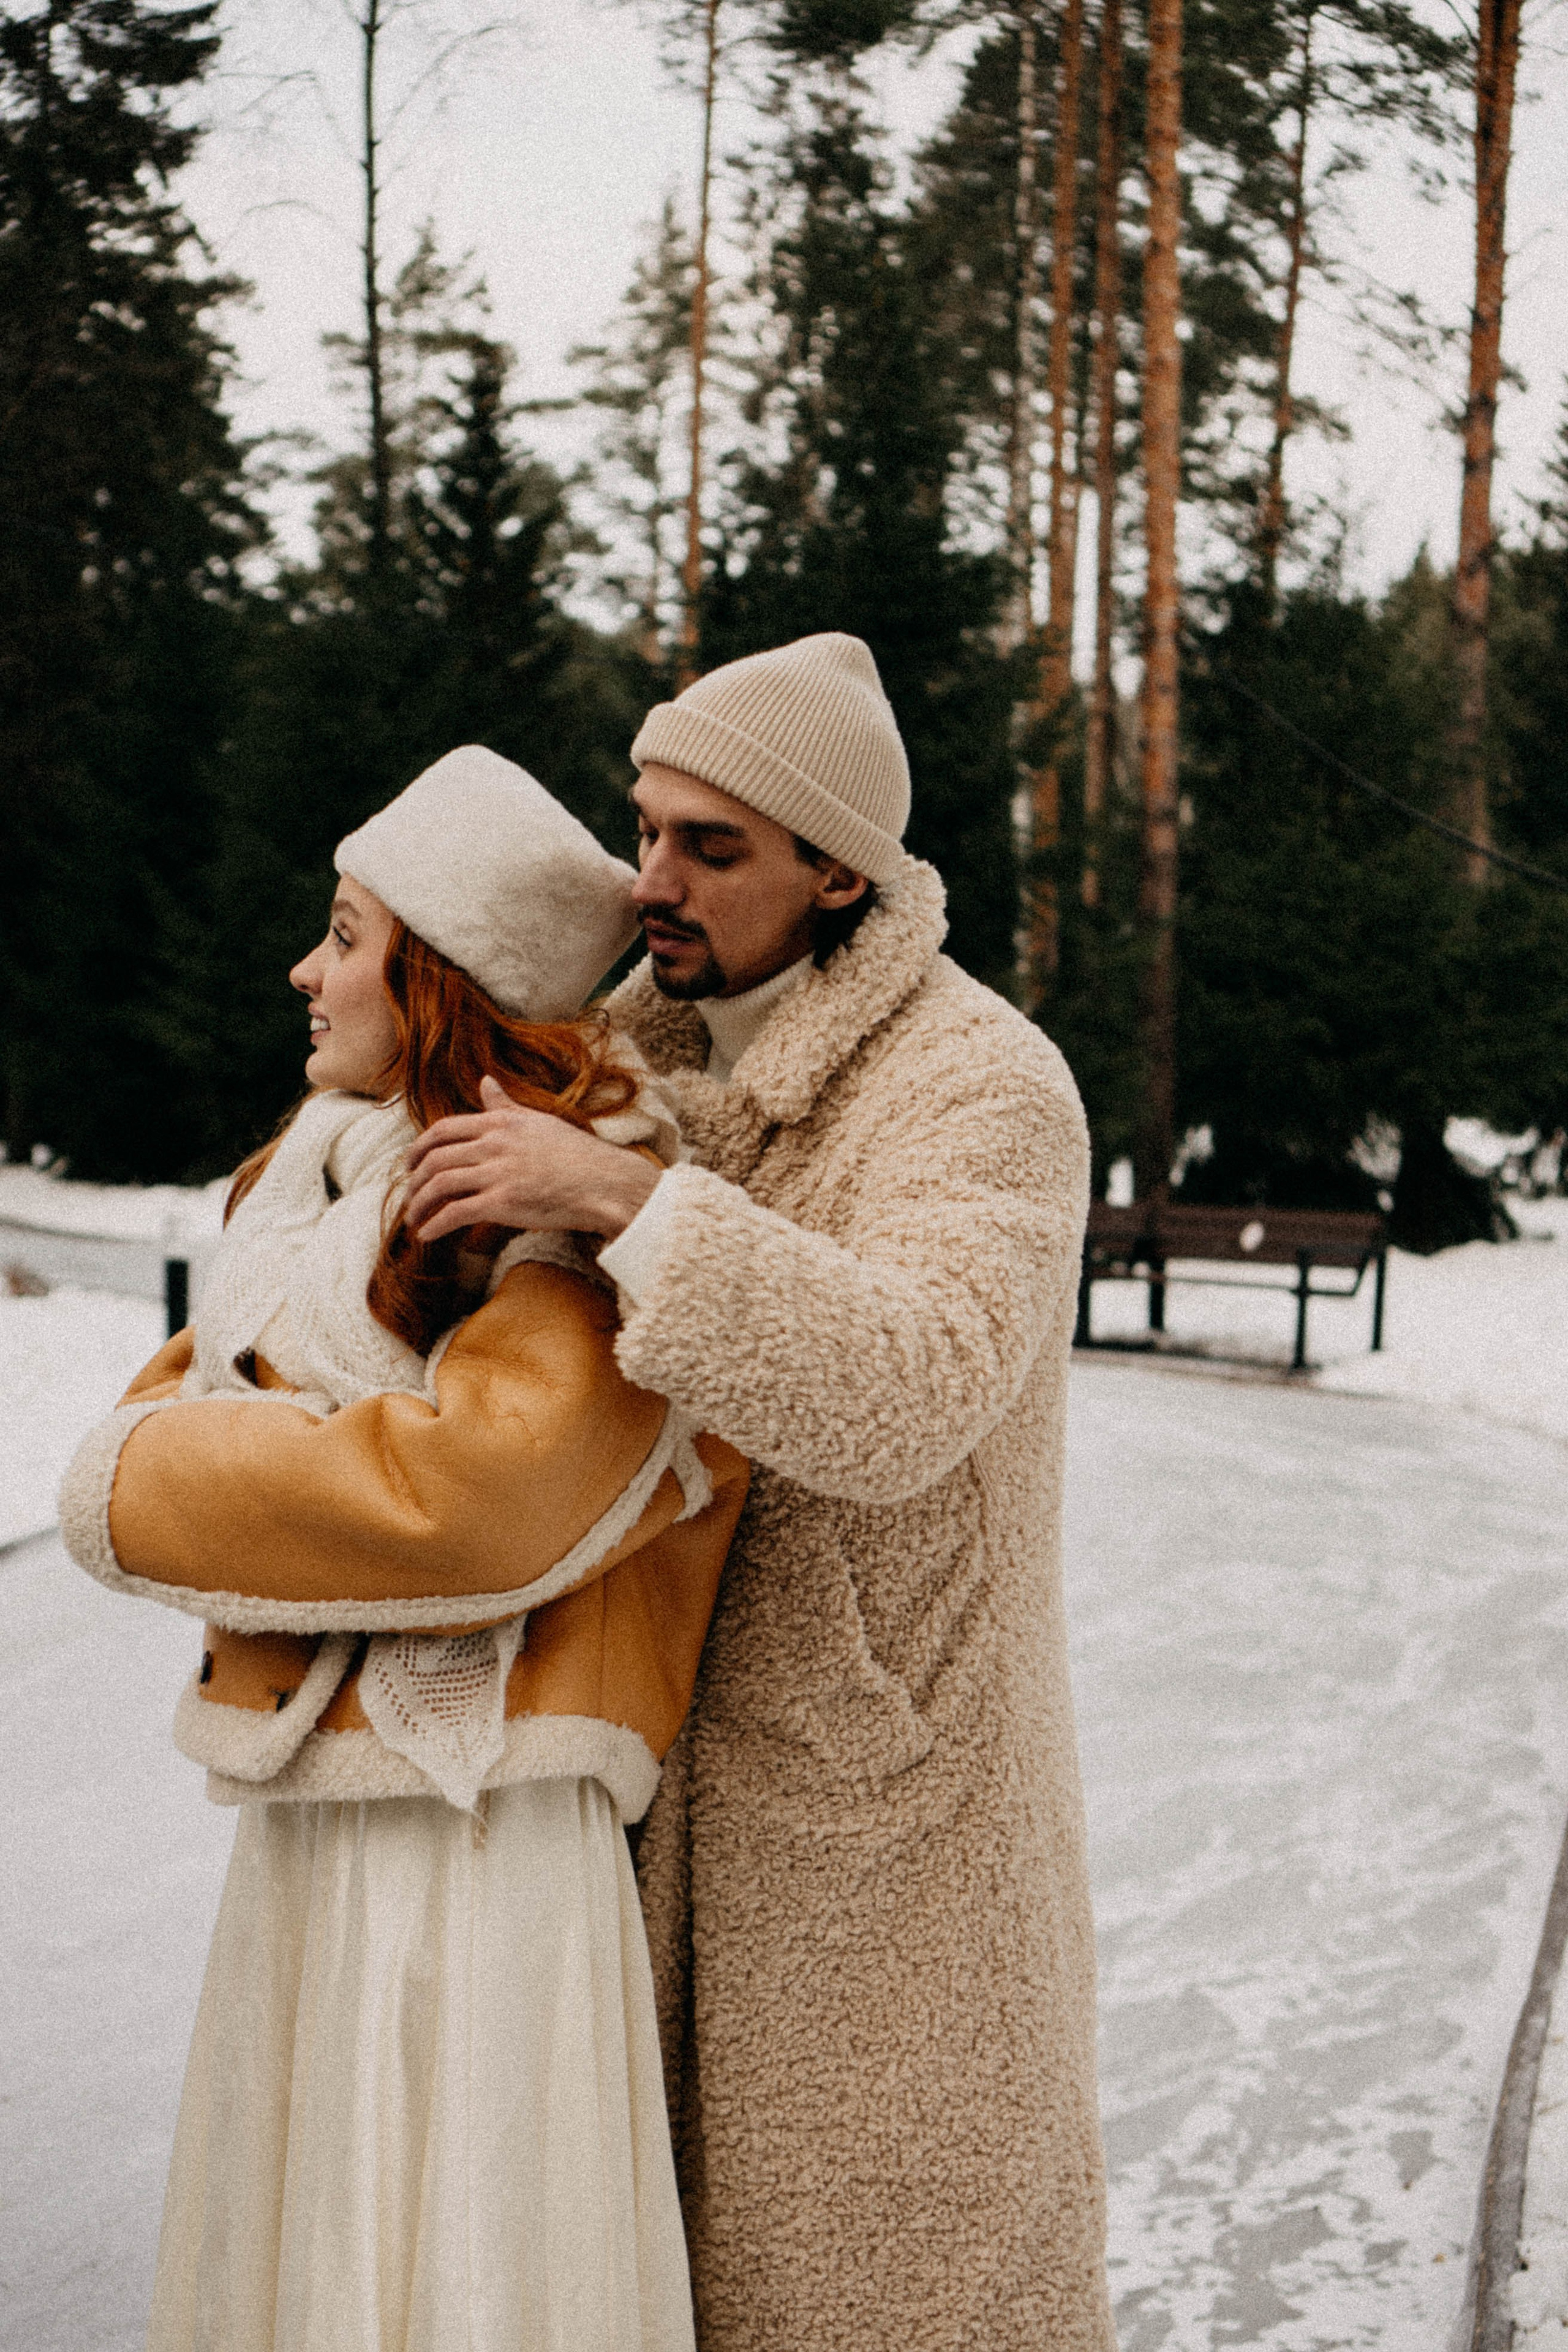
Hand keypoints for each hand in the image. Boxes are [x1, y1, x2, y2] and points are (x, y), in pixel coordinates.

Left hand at [403, 1077, 660, 1243]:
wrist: (605, 1183)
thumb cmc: (576, 1154)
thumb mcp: (537, 1120)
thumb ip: (505, 1105)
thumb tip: (485, 1081)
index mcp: (500, 1122)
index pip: (443, 1129)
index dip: (419, 1147)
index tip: (409, 1163)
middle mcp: (494, 1144)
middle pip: (435, 1159)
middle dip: (414, 1180)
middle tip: (408, 1195)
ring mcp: (497, 1173)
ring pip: (439, 1185)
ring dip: (419, 1204)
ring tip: (413, 1219)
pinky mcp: (502, 1202)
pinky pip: (455, 1213)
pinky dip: (434, 1225)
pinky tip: (426, 1235)